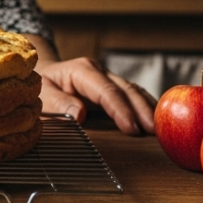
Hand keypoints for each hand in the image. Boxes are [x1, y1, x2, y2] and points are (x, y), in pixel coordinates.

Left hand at [35, 57, 156, 134]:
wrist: (42, 75)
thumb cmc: (41, 86)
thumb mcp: (41, 93)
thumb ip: (57, 103)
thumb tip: (80, 115)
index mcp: (82, 70)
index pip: (106, 90)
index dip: (121, 109)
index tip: (132, 128)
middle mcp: (99, 72)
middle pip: (127, 89)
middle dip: (142, 110)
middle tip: (154, 131)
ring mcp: (109, 78)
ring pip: (135, 91)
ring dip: (148, 109)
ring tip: (161, 129)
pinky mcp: (114, 88)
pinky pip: (134, 96)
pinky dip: (146, 108)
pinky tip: (156, 121)